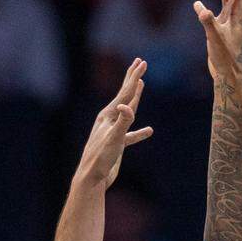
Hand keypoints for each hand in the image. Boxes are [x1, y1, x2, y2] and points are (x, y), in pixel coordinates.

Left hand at [76, 58, 152, 189]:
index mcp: (108, 114)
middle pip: (124, 94)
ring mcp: (113, 131)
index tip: (143, 62)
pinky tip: (149, 131)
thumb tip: (127, 106)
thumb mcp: (114, 138)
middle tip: (140, 62)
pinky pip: (131, 134)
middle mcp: (109, 119)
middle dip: (133, 78)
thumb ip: (122, 121)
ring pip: (127, 110)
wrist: (92, 178)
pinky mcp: (117, 144)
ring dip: (135, 97)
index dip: (135, 77)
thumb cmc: (100, 158)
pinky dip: (139, 131)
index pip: (125, 92)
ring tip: (141, 86)